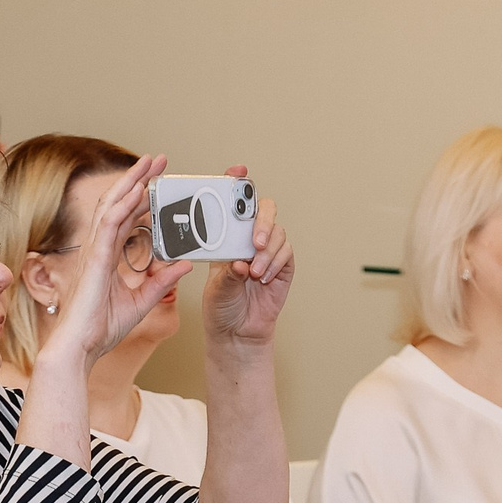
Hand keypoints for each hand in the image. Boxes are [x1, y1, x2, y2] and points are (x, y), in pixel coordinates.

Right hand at [38, 153, 191, 368]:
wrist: (80, 347)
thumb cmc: (101, 329)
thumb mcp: (142, 302)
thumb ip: (162, 282)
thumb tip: (184, 265)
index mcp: (109, 256)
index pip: (126, 217)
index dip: (141, 196)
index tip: (158, 181)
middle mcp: (100, 248)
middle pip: (119, 203)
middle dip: (138, 179)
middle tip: (158, 160)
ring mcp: (96, 252)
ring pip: (113, 206)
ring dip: (132, 182)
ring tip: (150, 163)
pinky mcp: (96, 260)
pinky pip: (110, 226)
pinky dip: (124, 205)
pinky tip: (138, 190)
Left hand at [201, 168, 292, 349]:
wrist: (236, 332)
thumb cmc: (220, 305)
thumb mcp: (216, 287)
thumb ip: (227, 273)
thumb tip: (240, 261)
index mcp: (228, 235)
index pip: (235, 203)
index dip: (238, 183)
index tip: (239, 171)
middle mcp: (249, 238)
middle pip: (265, 210)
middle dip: (261, 221)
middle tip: (254, 241)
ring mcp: (268, 250)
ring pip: (277, 233)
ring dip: (267, 251)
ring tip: (254, 273)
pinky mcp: (283, 266)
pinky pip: (286, 253)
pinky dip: (275, 262)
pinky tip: (263, 277)